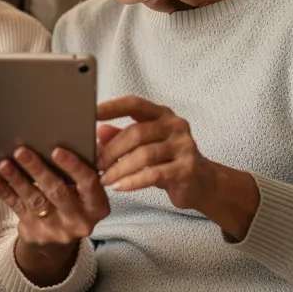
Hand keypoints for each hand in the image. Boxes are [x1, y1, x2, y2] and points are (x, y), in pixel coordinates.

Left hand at [0, 147, 108, 285]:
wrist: (60, 240)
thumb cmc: (75, 201)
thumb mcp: (86, 190)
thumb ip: (85, 167)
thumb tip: (78, 138)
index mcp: (97, 206)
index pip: (88, 184)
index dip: (73, 166)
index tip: (57, 150)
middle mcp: (79, 220)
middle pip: (58, 192)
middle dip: (38, 169)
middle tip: (22, 151)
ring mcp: (57, 230)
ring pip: (35, 200)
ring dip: (18, 180)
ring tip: (5, 164)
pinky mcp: (36, 233)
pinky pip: (18, 209)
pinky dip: (7, 193)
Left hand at [96, 96, 258, 239]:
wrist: (202, 183)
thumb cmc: (168, 161)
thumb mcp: (145, 146)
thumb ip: (123, 136)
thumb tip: (98, 131)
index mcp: (162, 114)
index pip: (134, 104)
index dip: (112, 107)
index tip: (90, 113)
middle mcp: (175, 126)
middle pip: (136, 133)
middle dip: (111, 150)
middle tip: (95, 164)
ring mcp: (184, 146)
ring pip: (143, 155)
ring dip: (119, 169)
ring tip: (104, 180)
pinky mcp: (187, 168)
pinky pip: (154, 174)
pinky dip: (132, 182)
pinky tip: (119, 187)